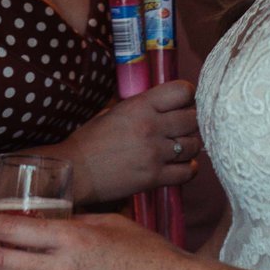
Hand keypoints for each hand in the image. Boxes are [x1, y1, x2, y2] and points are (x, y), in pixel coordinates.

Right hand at [54, 81, 201, 203]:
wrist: (74, 171)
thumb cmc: (89, 141)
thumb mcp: (112, 112)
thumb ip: (140, 106)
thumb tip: (163, 103)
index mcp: (139, 106)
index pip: (183, 91)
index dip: (187, 96)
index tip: (182, 103)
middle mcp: (151, 127)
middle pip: (193, 119)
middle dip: (189, 122)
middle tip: (180, 128)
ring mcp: (155, 153)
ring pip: (194, 146)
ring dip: (189, 146)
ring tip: (177, 148)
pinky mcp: (154, 178)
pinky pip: (188, 172)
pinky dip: (187, 169)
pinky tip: (178, 165)